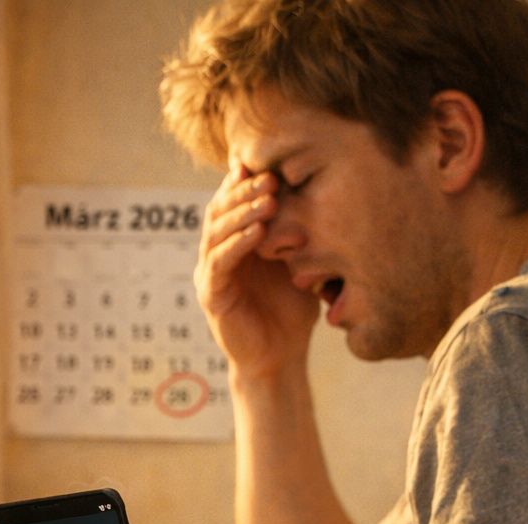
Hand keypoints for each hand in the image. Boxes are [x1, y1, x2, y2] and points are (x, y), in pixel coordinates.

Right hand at [194, 167, 320, 378]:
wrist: (280, 357)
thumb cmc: (291, 310)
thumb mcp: (297, 263)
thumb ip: (294, 232)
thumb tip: (316, 190)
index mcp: (234, 242)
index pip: (232, 202)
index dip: (244, 181)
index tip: (268, 163)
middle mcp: (217, 253)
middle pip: (220, 211)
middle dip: (244, 191)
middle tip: (270, 176)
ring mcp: (210, 274)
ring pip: (217, 232)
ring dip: (242, 213)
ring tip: (267, 198)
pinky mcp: (212, 295)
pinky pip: (220, 263)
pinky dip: (237, 244)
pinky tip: (257, 232)